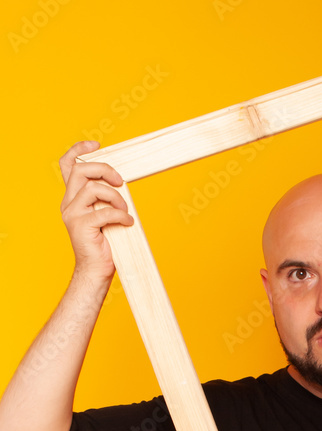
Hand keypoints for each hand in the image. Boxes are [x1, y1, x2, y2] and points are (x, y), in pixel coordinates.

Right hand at [59, 140, 132, 279]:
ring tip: (125, 209)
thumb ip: (105, 197)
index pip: (67, 165)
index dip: (79, 150)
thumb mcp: (104, 214)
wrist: (95, 270)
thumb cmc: (104, 243)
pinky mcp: (81, 227)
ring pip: (93, 189)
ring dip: (115, 197)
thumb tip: (120, 180)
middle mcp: (68, 203)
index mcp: (72, 198)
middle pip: (81, 171)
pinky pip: (104, 212)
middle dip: (104, 170)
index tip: (96, 144)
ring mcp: (73, 215)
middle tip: (121, 182)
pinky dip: (120, 215)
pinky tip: (128, 222)